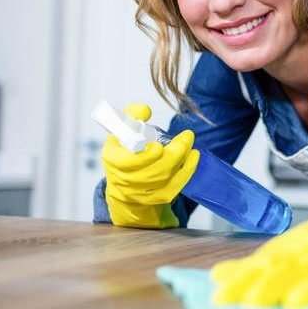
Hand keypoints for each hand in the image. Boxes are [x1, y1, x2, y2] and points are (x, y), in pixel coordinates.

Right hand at [101, 103, 198, 227]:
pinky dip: (188, 169)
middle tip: (187, 136)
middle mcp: (127, 180)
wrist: (125, 182)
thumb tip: (145, 111)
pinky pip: (177, 184)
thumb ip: (132, 116)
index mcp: (114, 161)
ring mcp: (144, 192)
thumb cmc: (124, 150)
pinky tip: (193, 156)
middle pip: (156, 169)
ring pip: (168, 176)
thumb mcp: (121, 130)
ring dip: (183, 157)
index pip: (130, 163)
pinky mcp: (159, 197)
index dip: (147, 157)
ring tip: (189, 142)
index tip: (158, 146)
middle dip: (176, 151)